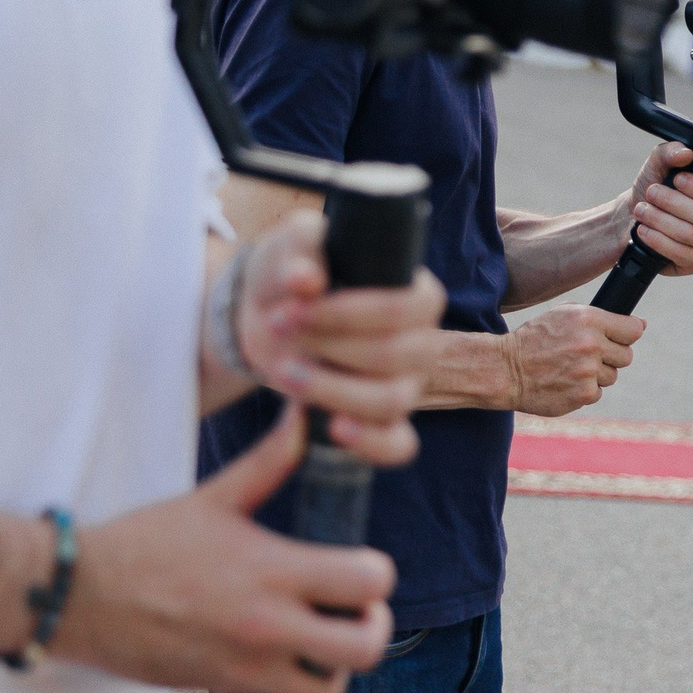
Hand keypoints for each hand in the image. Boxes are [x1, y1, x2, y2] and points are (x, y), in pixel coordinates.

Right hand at [55, 405, 394, 692]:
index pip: (366, 583)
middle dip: (373, 627)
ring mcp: (247, 665)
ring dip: (339, 665)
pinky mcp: (225, 689)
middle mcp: (266, 625)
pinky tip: (287, 651)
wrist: (80, 597)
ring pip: (330, 690)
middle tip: (358, 608)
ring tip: (326, 636)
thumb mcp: (213, 497)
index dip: (376, 574)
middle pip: (364, 647)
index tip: (361, 565)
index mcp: (270, 569)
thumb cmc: (146, 542)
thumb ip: (269, 461)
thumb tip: (305, 414)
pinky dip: (298, 682)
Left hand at [235, 210, 445, 466]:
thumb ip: (301, 254)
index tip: (295, 306)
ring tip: (285, 371)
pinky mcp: (382, 420)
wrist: (272, 311)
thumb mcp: (294, 246)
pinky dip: (370, 444)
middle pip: (396, 356)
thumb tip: (304, 280)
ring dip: (333, 390)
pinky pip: (396, 445)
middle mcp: (420, 340)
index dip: (351, 312)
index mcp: (415, 292)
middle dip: (329, 346)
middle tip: (278, 327)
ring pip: (391, 401)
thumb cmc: (296, 269)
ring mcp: (404, 384)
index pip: (409, 307)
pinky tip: (333, 429)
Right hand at [505, 306, 641, 416]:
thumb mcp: (563, 314)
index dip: (628, 333)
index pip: (633, 329)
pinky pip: (597, 392)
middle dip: (611, 355)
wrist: (506, 370)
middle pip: (626, 355)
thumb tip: (639, 325)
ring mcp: (588, 372)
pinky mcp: (583, 395)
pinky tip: (564, 381)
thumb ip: (599, 316)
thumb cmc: (534, 338)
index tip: (622, 336)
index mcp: (589, 319)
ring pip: (612, 375)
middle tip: (587, 354)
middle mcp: (592, 344)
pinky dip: (584, 389)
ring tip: (570, 368)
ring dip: (596, 374)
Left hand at [625, 141, 692, 276]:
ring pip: (689, 235)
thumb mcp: (659, 164)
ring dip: (661, 221)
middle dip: (672, 203)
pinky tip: (646, 232)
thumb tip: (685, 153)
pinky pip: (682, 255)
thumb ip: (671, 152)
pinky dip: (659, 241)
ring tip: (643, 211)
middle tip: (652, 194)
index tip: (677, 180)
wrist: (635, 216)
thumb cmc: (654, 188)